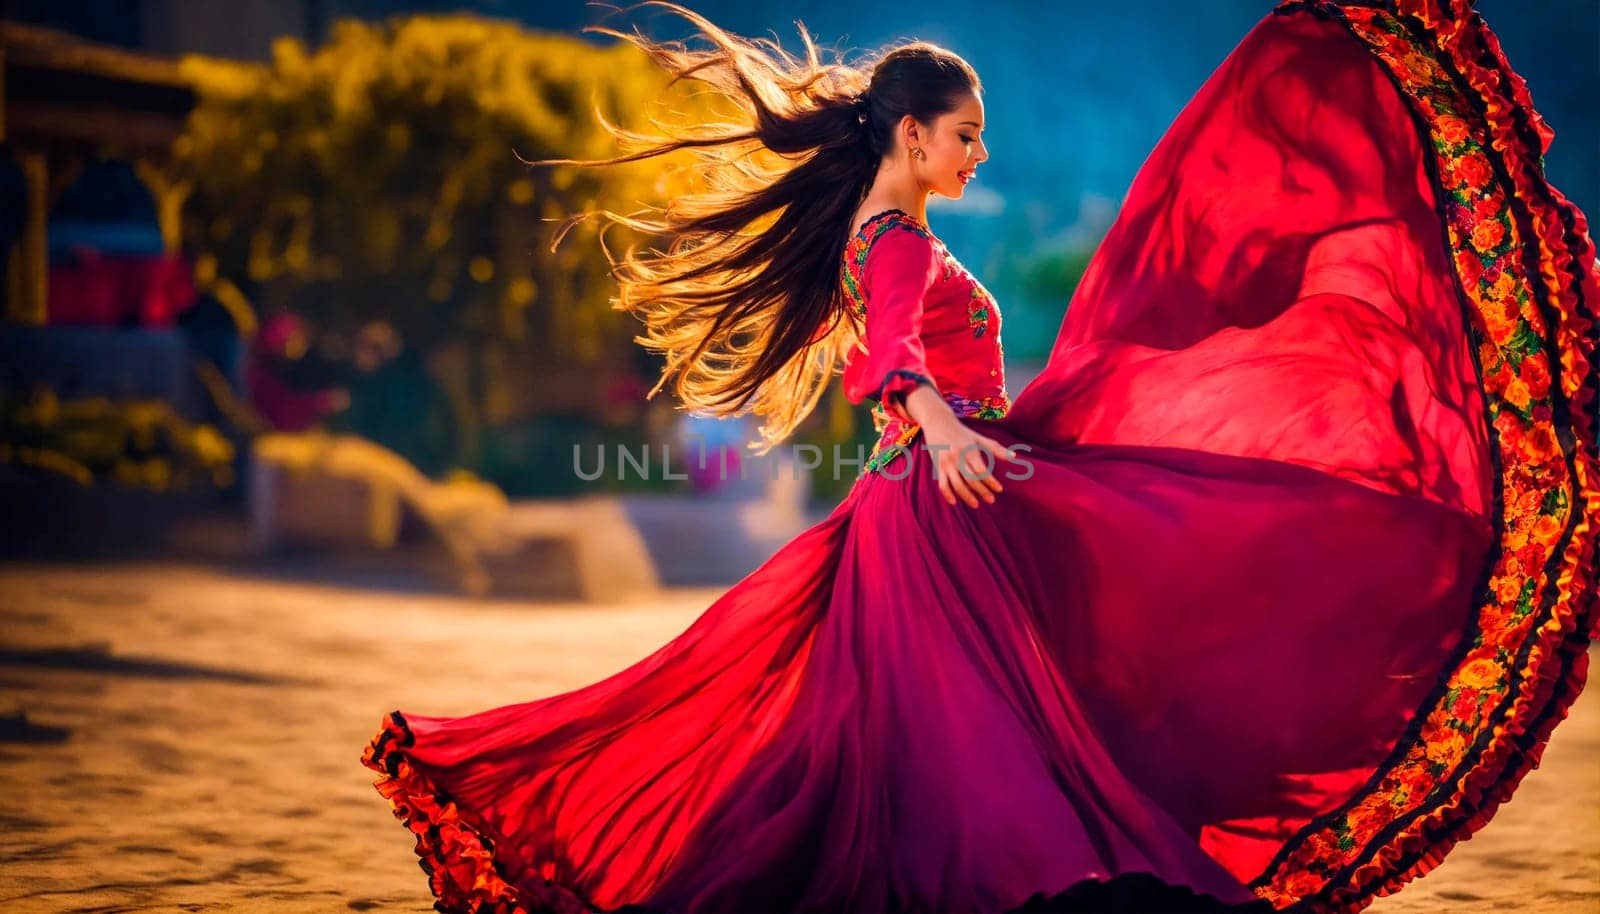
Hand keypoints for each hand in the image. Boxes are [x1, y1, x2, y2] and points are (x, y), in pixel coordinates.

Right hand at [905, 388, 1017, 507]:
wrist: (938, 422)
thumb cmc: (962, 432)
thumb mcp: (979, 438)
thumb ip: (996, 449)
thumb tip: (1014, 457)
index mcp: (969, 450)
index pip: (981, 471)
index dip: (991, 482)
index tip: (999, 490)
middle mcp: (957, 458)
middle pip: (971, 480)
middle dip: (982, 492)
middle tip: (991, 500)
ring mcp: (946, 463)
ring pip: (957, 485)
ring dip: (967, 497)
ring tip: (976, 505)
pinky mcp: (938, 467)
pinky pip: (942, 484)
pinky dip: (947, 495)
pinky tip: (954, 502)